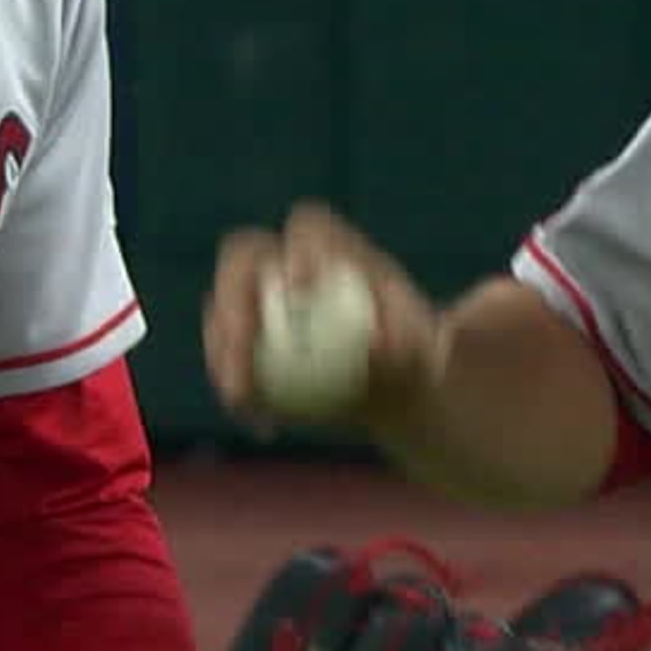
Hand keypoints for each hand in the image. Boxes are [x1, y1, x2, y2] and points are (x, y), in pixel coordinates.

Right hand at [202, 200, 437, 437]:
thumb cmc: (417, 357)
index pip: (308, 228)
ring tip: (242, 396)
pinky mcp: (242, 344)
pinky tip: (260, 423)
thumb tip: (378, 345)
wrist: (395, 390)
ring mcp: (257, 302)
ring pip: (220, 313)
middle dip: (235, 292)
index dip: (299, 247)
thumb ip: (411, 338)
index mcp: (332, 246)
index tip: (300, 287)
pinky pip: (224, 361)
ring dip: (223, 352)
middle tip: (242, 338)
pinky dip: (238, 392)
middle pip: (242, 259)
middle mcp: (284, 263)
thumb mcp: (430, 348)